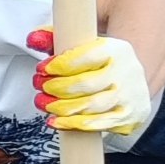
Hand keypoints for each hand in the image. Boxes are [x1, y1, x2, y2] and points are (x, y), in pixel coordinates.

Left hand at [27, 28, 154, 134]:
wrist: (131, 82)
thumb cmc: (101, 63)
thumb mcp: (82, 45)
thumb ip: (54, 39)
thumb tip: (34, 39)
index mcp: (115, 50)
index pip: (86, 57)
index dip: (59, 65)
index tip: (42, 68)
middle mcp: (126, 73)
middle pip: (85, 84)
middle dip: (55, 87)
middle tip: (40, 86)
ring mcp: (129, 97)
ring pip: (90, 106)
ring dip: (60, 107)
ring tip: (44, 103)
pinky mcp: (128, 118)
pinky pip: (97, 125)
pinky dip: (72, 124)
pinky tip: (56, 121)